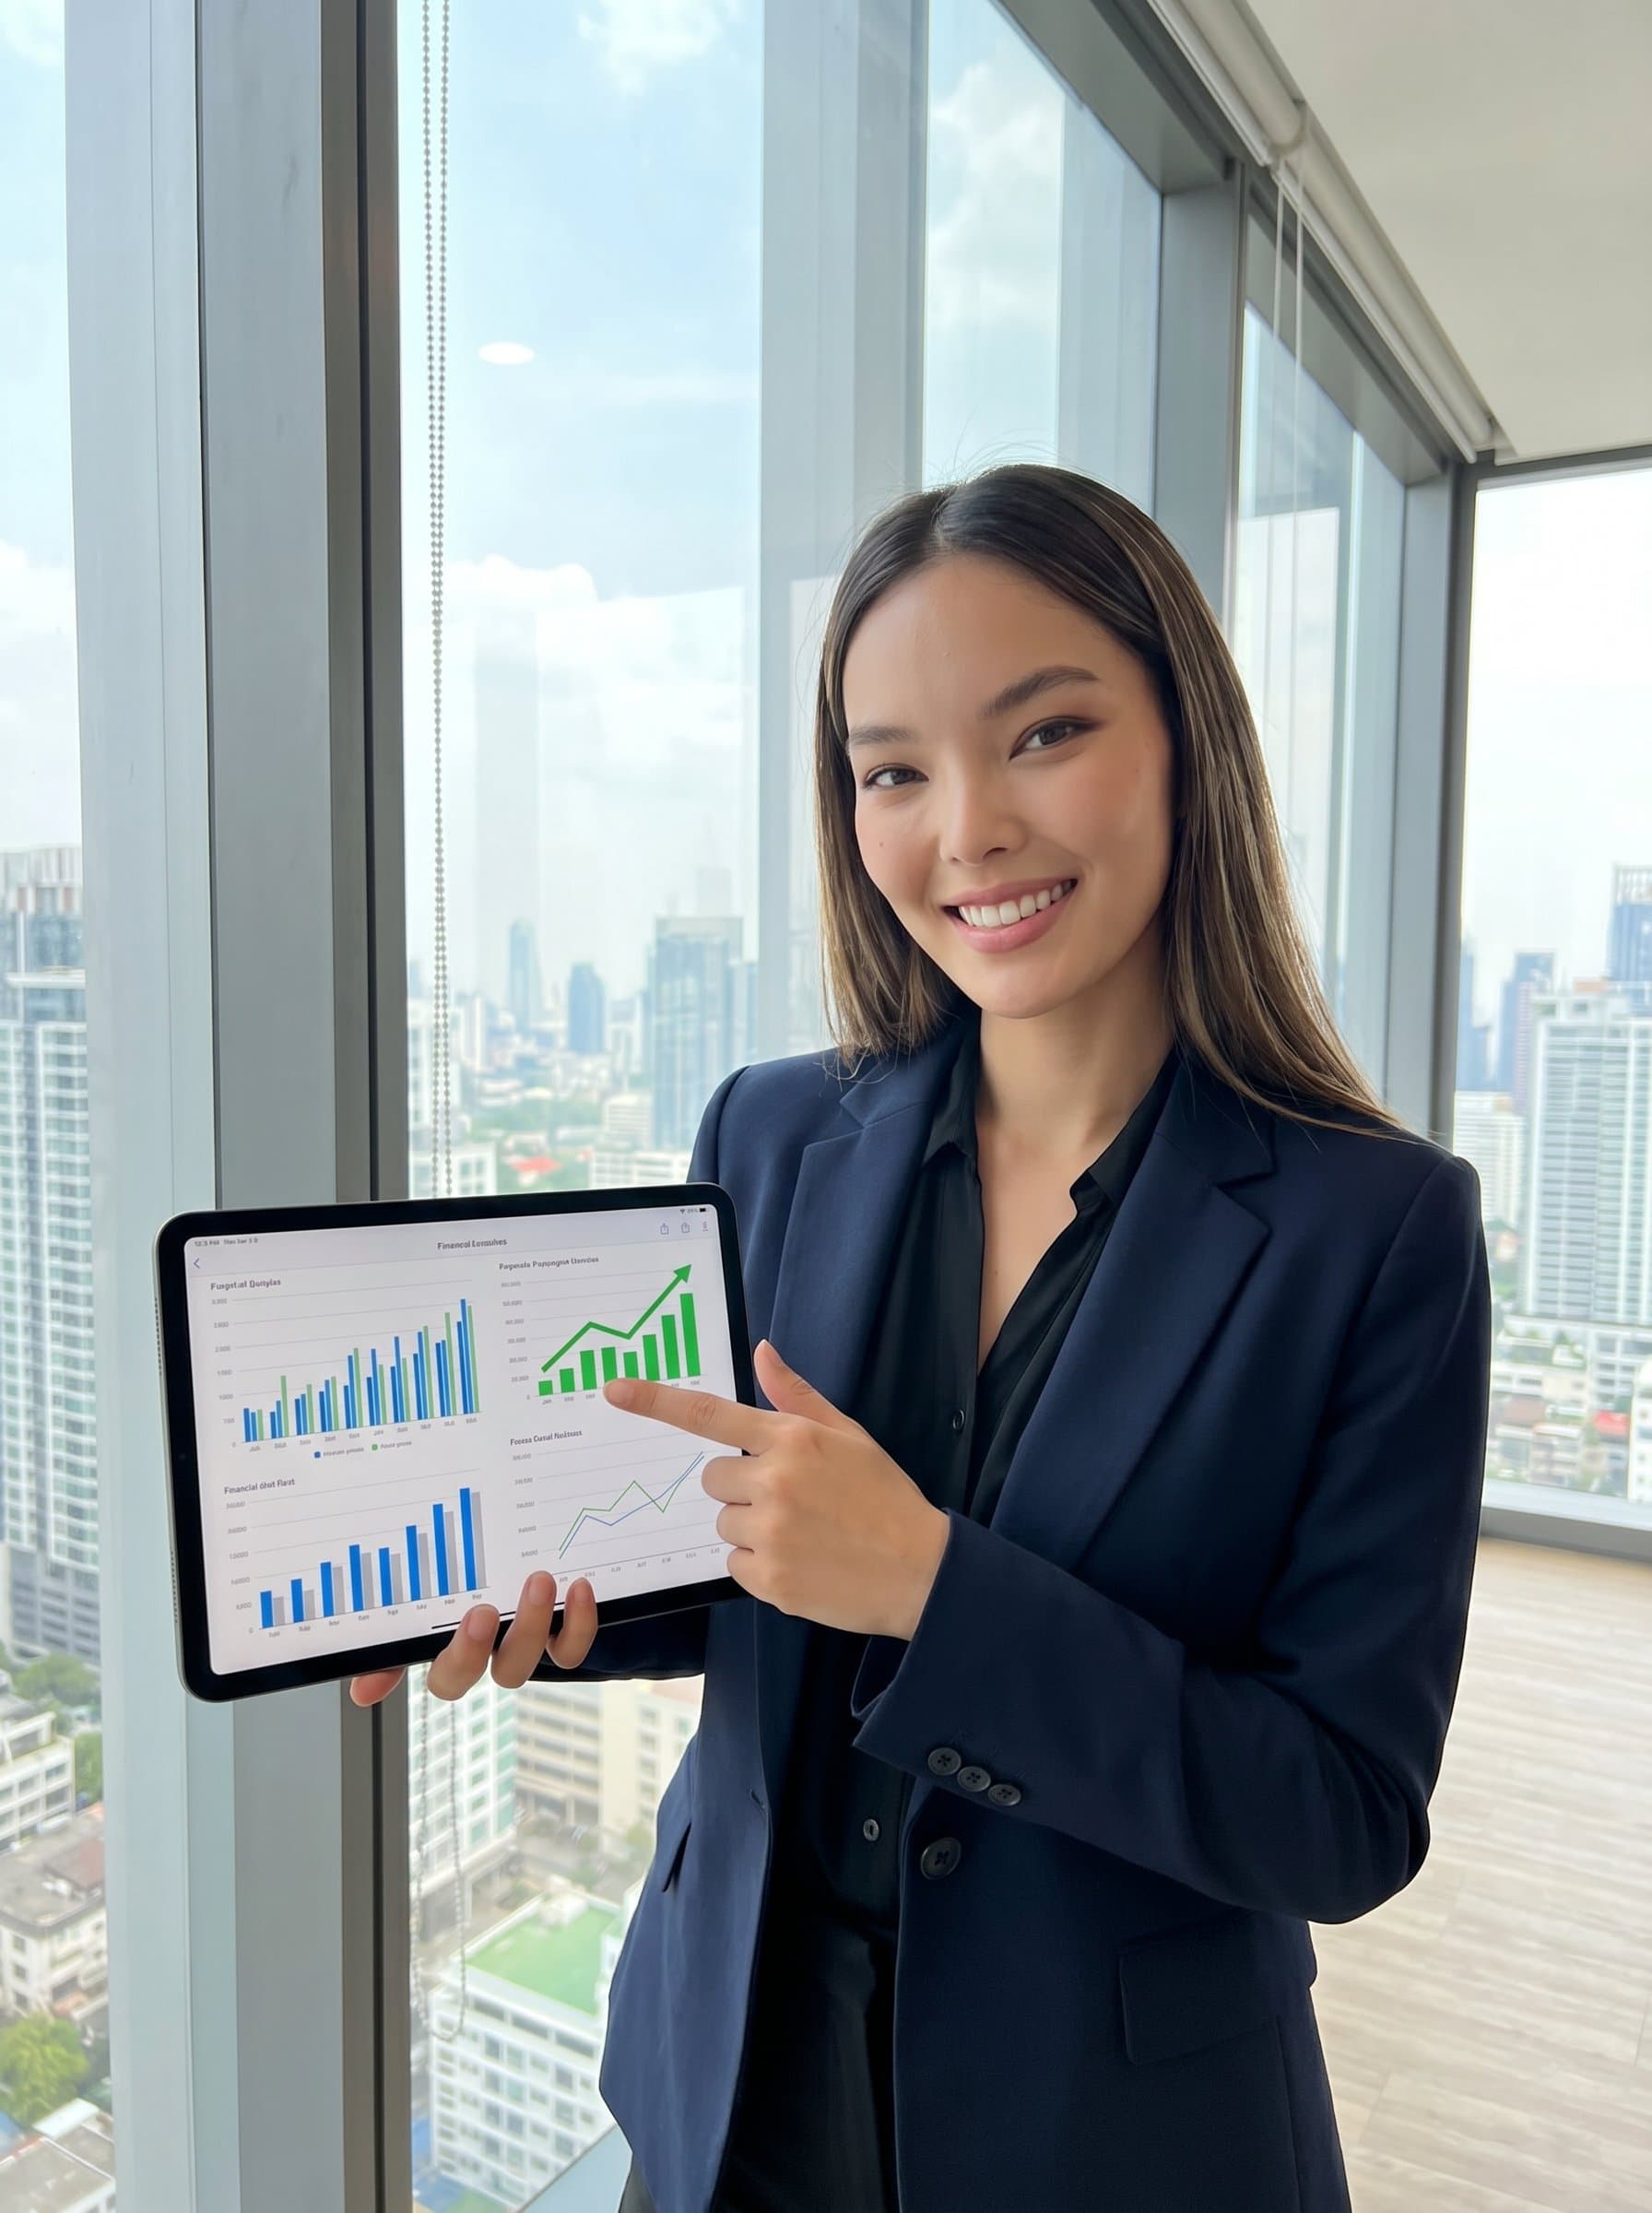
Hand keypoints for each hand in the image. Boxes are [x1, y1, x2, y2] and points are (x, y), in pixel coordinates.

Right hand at [348, 1570, 599, 1705]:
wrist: (551, 1539)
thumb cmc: (487, 1551)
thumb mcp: (443, 1557)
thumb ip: (402, 1590)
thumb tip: (364, 1665)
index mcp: (441, 1630)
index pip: (393, 1656)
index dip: (385, 1678)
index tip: (366, 1687)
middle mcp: (477, 1647)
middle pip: (459, 1676)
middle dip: (467, 1653)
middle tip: (480, 1613)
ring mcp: (519, 1645)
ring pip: (516, 1664)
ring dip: (529, 1628)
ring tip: (540, 1582)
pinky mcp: (563, 1636)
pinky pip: (569, 1649)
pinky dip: (579, 1624)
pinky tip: (579, 1589)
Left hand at [601, 1337, 948, 1640]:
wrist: (921, 1571)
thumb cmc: (885, 1497)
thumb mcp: (850, 1435)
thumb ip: (797, 1397)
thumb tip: (761, 1353)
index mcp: (793, 1439)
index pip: (710, 1414)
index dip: (656, 1401)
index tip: (615, 1390)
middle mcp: (775, 1480)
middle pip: (712, 1478)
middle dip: (739, 1488)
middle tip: (788, 1500)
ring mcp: (770, 1532)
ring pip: (723, 1523)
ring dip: (750, 1529)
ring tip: (803, 1534)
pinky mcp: (769, 1579)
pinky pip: (735, 1565)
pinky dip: (760, 1566)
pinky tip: (802, 1562)